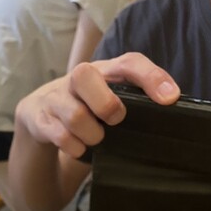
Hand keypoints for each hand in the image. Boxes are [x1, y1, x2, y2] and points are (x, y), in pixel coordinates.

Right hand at [15, 52, 180, 158]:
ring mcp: (55, 98)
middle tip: (115, 120)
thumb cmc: (86, 107)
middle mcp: (77, 78)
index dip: (151, 77)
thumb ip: (134, 101)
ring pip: (75, 116)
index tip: (171, 98)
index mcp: (103, 71)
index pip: (129, 62)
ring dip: (92, 135)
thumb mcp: (109, 98)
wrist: (39, 114)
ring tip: (95, 139)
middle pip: (85, 75)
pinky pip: (60, 136)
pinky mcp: (40, 118)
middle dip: (105, 104)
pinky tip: (78, 148)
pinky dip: (74, 147)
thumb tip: (168, 114)